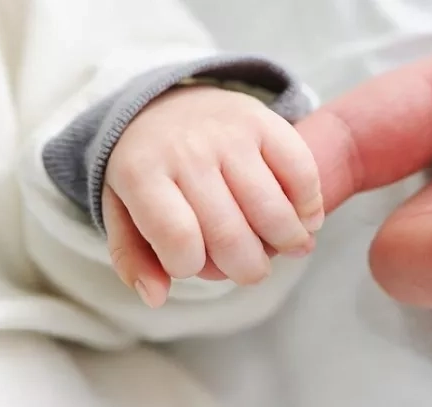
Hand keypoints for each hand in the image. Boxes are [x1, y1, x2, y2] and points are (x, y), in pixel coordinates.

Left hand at [102, 86, 321, 306]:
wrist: (166, 104)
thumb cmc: (148, 169)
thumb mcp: (121, 209)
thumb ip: (132, 258)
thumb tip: (157, 296)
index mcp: (141, 172)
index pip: (178, 240)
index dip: (191, 267)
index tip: (193, 264)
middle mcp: (187, 150)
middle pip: (230, 234)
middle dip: (248, 269)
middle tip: (252, 270)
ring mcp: (229, 133)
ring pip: (272, 209)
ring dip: (288, 242)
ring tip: (288, 248)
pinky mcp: (264, 121)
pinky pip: (301, 172)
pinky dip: (310, 206)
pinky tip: (305, 219)